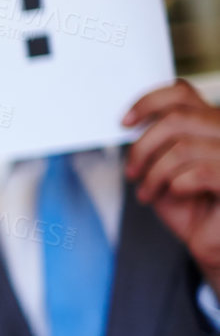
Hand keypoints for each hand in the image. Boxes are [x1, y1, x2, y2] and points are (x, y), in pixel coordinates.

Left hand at [124, 80, 219, 292]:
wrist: (213, 242)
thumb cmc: (191, 207)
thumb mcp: (164, 170)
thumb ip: (156, 144)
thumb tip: (131, 126)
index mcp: (212, 122)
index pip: (182, 92)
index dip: (148, 102)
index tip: (124, 123)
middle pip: (176, 119)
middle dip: (143, 147)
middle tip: (131, 171)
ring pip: (183, 147)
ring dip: (154, 173)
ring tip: (147, 191)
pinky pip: (199, 172)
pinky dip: (174, 185)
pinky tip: (172, 194)